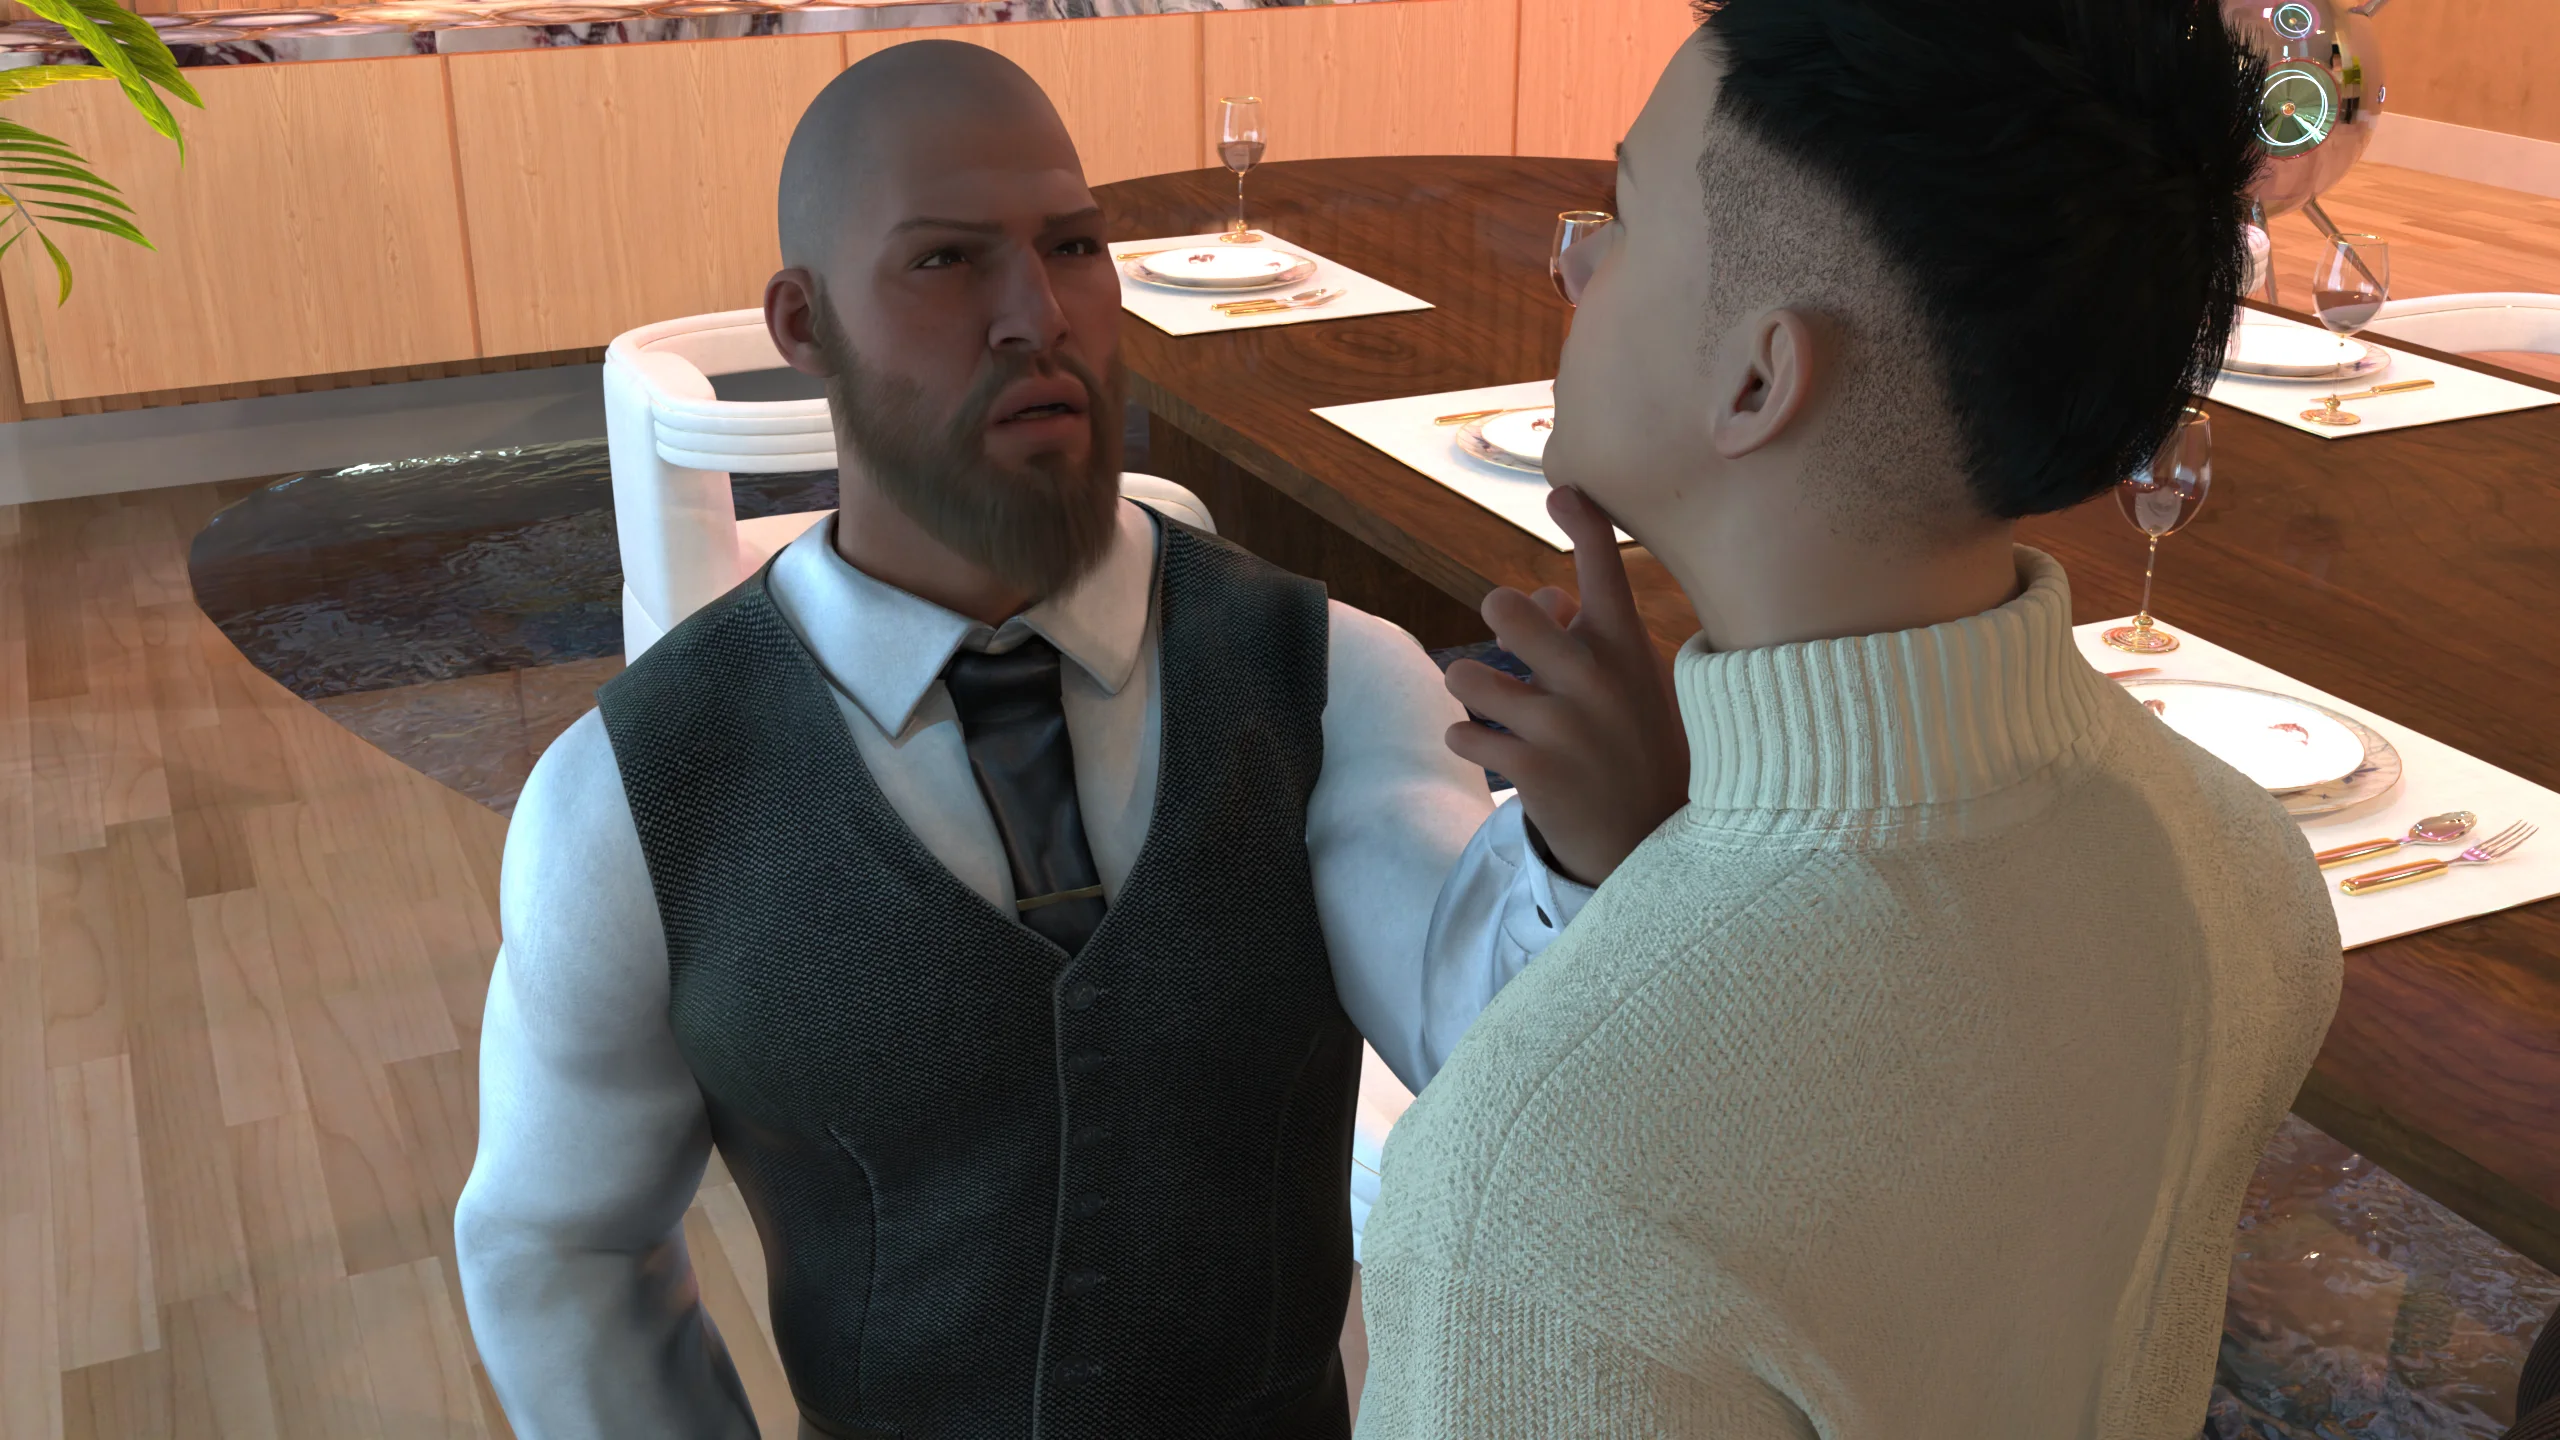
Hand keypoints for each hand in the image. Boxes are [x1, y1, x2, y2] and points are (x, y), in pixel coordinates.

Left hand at [1442, 487, 1687, 887]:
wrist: (1648, 841)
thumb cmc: (1635, 744)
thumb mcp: (1630, 681)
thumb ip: (1587, 632)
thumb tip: (1542, 592)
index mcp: (1624, 647)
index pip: (1605, 569)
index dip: (1582, 522)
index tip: (1561, 492)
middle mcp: (1594, 678)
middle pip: (1508, 611)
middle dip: (1498, 614)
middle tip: (1506, 630)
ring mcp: (1561, 726)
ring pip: (1467, 677)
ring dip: (1468, 686)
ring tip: (1490, 699)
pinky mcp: (1532, 771)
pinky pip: (1462, 735)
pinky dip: (1468, 739)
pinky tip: (1495, 748)